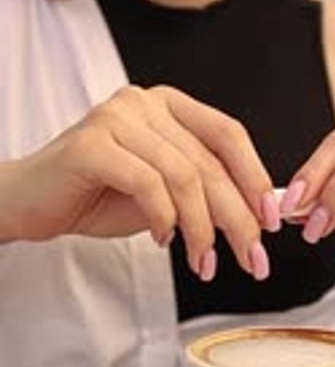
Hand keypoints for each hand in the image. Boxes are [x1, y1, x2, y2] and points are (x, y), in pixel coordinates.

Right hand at [0, 86, 279, 279]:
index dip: (256, 178)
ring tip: (204, 264)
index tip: (272, 223)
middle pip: (210, 162)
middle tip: (252, 260)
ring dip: (203, 229)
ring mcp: (116, 117)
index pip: (228, 135)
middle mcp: (144, 101)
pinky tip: (165, 242)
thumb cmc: (97, 197)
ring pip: (185, 176)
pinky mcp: (92, 144)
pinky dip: (165, 220)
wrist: (30, 202)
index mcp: (168, 106)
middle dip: (238, 219)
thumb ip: (201, 194)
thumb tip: (256, 218)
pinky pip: (148, 185)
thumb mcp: (162, 196)